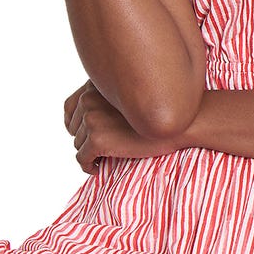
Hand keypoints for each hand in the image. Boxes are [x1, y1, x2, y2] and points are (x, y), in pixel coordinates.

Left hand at [63, 79, 183, 173]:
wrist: (183, 122)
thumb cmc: (164, 108)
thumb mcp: (133, 93)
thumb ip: (112, 98)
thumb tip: (94, 117)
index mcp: (97, 85)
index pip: (71, 106)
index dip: (74, 122)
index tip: (84, 133)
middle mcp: (90, 98)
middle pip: (73, 127)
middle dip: (85, 139)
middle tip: (99, 150)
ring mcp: (92, 118)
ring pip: (78, 144)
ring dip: (89, 153)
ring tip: (104, 159)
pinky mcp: (98, 139)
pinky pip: (82, 159)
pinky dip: (87, 166)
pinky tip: (97, 168)